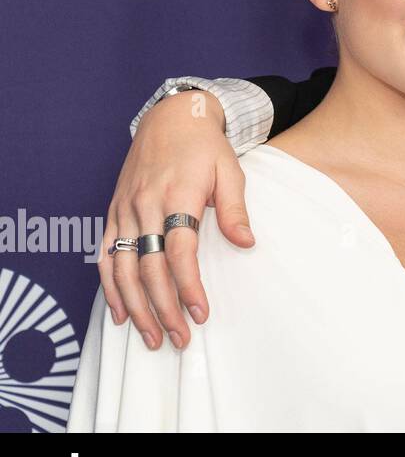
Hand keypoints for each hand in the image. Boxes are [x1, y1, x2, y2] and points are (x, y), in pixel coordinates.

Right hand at [99, 90, 253, 350]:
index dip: (188, 286)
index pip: (179, 253)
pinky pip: (105, 255)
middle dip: (163, 309)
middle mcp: (145, 207)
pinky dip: (110, 286)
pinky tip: (121, 312)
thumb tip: (246, 243)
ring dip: (136, 307)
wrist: (171, 117)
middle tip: (180, 338)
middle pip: (148, 269)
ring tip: (151, 337)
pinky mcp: (114, 212)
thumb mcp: (230, 171)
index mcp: (177, 197)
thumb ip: (235, 209)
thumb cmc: (206, 147)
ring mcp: (125, 210)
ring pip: (123, 269)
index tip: (200, 313)